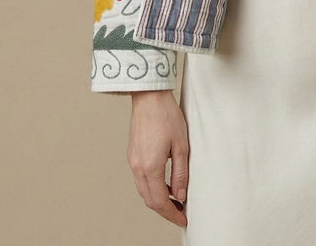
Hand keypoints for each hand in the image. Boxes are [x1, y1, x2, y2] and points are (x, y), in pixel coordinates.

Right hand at [127, 89, 189, 227]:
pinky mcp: (132, 154)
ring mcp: (132, 161)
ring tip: (175, 200)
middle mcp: (137, 167)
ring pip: (144, 191)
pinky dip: (152, 187)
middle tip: (180, 213)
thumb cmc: (167, 116)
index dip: (172, 214)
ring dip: (158, 199)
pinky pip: (141, 179)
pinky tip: (165, 183)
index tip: (183, 219)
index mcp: (150, 167)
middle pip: (149, 200)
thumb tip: (180, 195)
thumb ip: (181, 173)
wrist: (149, 96)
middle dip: (165, 210)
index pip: (160, 201)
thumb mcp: (181, 145)